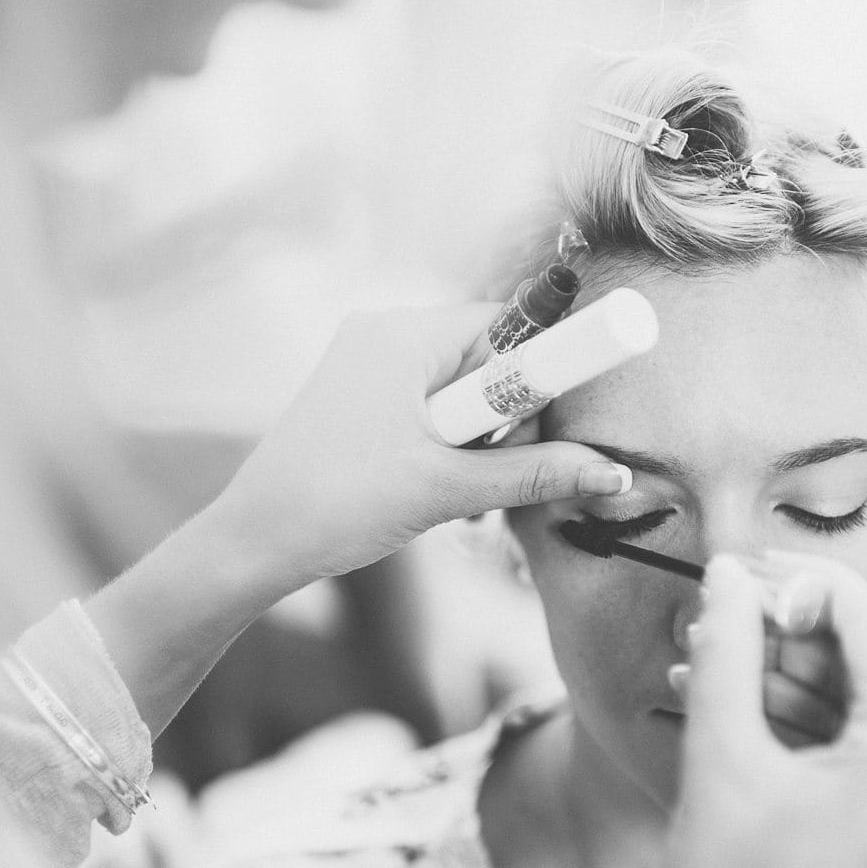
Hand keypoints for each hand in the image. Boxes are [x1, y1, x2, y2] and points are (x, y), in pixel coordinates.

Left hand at [84, 302, 629, 733]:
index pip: (508, 324)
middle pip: (488, 359)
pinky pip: (427, 408)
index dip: (544, 370)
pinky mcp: (357, 400)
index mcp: (405, 336)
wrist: (253, 543)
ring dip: (476, 444)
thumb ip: (536, 474)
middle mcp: (384, 335)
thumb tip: (612, 472)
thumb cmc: (340, 504)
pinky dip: (445, 448)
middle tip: (492, 474)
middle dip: (506, 421)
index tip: (563, 415)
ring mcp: (366, 366)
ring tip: (452, 494)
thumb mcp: (450, 488)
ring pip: (459, 392)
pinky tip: (430, 492)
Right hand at [649, 554, 866, 867]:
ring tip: (704, 663)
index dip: (803, 583)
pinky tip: (734, 710)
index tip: (744, 567)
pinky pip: (865, 756)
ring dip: (786, 684)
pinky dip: (806, 732)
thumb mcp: (722, 753)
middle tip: (719, 615)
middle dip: (787, 637)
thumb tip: (730, 573)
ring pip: (862, 710)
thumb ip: (728, 647)